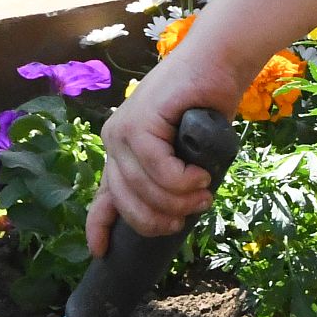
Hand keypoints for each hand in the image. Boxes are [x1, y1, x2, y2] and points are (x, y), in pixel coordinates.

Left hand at [86, 47, 243, 251]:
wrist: (216, 63)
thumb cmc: (206, 106)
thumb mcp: (184, 152)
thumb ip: (171, 178)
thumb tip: (174, 215)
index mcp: (122, 151)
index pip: (103, 197)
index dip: (100, 227)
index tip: (101, 253)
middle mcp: (115, 141)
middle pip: (128, 202)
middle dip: (159, 218)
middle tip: (192, 213)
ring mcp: (123, 129)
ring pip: (145, 188)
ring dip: (179, 200)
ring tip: (203, 192)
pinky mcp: (139, 121)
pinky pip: (159, 169)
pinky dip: (183, 180)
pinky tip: (200, 175)